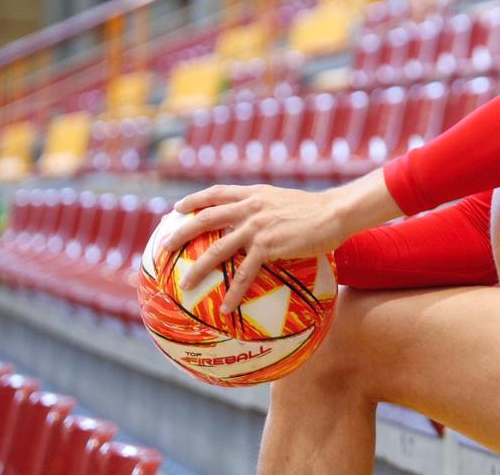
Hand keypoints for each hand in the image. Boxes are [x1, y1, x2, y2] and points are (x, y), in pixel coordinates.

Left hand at [160, 171, 402, 312]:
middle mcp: (251, 207)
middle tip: (164, 247)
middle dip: (180, 233)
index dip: (194, 200)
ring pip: (218, 249)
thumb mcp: (285, 201)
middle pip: (205, 218)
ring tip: (184, 285)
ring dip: (198, 268)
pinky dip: (234, 291)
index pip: (216, 193)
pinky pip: (245, 273)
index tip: (176, 209)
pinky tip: (226, 307)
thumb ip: (267, 207)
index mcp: (254, 194)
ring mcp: (257, 226)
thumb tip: (260, 221)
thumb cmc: (317, 210)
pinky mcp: (268, 246)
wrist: (335, 212)